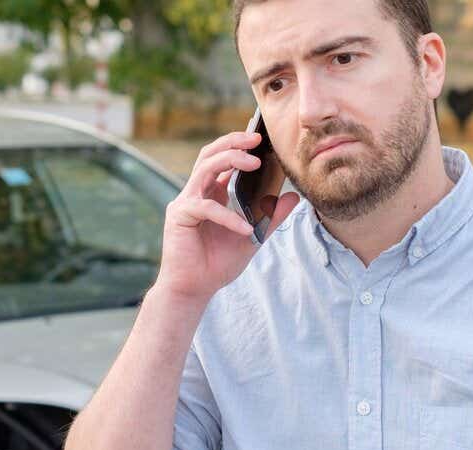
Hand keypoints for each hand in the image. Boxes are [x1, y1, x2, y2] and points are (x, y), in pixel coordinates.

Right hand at [153, 130, 300, 303]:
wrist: (193, 289)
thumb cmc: (216, 264)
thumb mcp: (253, 237)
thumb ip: (270, 217)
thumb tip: (293, 198)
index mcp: (211, 194)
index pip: (222, 159)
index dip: (238, 144)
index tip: (261, 138)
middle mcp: (196, 193)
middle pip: (210, 154)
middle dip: (233, 142)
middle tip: (256, 138)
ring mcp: (185, 203)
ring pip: (204, 169)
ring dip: (230, 160)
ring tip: (254, 163)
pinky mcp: (179, 216)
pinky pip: (206, 208)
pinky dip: (228, 217)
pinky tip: (244, 229)